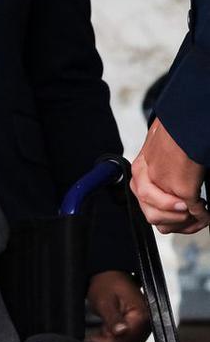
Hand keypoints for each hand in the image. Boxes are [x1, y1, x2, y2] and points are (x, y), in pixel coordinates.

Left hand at [86, 270, 149, 341]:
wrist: (108, 275)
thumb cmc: (106, 284)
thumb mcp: (105, 302)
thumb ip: (113, 318)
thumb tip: (121, 332)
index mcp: (142, 315)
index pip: (129, 340)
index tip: (94, 339)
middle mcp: (147, 321)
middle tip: (96, 335)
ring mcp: (143, 323)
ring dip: (113, 340)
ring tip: (102, 328)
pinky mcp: (138, 324)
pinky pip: (129, 338)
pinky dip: (116, 337)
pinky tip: (107, 328)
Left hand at [130, 118, 208, 233]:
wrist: (187, 119)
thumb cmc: (177, 132)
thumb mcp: (158, 151)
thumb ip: (159, 171)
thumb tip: (171, 188)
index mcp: (138, 172)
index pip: (143, 204)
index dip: (163, 215)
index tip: (179, 213)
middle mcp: (144, 180)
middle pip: (152, 217)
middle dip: (174, 222)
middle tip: (190, 217)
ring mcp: (162, 186)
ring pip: (166, 220)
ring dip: (185, 221)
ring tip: (199, 213)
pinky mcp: (181, 187)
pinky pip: (191, 211)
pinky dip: (201, 215)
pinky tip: (207, 211)